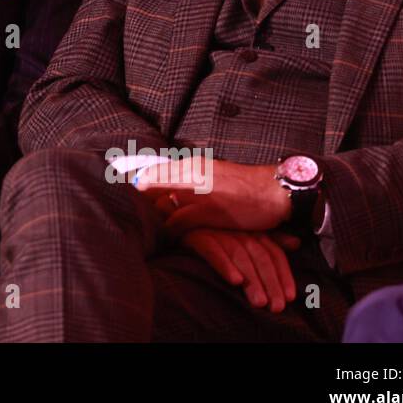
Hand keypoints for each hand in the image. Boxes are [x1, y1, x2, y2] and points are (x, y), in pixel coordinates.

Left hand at [134, 158, 291, 233]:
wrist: (275, 191)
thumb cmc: (247, 187)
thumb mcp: (215, 175)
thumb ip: (193, 179)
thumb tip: (172, 190)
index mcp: (192, 164)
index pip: (153, 171)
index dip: (138, 185)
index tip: (126, 194)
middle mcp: (191, 173)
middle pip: (150, 184)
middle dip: (138, 200)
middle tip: (128, 212)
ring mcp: (199, 191)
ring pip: (160, 202)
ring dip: (151, 216)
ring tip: (142, 227)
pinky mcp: (209, 210)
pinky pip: (178, 221)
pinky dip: (168, 230)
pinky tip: (164, 237)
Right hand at [179, 228, 301, 312]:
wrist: (178, 215)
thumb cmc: (216, 227)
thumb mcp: (245, 230)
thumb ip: (271, 238)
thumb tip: (296, 243)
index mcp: (252, 229)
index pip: (273, 252)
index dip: (283, 274)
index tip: (289, 297)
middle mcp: (238, 230)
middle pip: (260, 257)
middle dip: (270, 283)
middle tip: (276, 307)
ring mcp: (218, 231)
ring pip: (241, 257)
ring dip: (252, 280)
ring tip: (259, 302)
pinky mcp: (198, 236)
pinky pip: (214, 251)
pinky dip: (225, 265)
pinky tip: (234, 281)